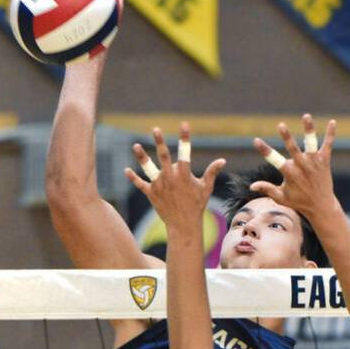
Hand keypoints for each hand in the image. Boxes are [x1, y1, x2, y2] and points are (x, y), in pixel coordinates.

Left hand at [125, 123, 225, 237]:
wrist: (184, 224)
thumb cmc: (196, 205)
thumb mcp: (206, 188)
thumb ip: (212, 172)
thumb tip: (222, 160)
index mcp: (184, 175)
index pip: (185, 153)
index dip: (185, 138)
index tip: (184, 124)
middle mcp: (170, 178)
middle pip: (164, 157)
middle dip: (160, 142)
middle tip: (155, 129)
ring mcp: (159, 186)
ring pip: (148, 168)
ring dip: (142, 157)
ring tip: (135, 145)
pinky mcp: (151, 194)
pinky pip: (140, 184)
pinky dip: (133, 178)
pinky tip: (126, 170)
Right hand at [251, 114, 338, 222]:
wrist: (321, 206)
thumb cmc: (298, 202)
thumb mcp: (280, 197)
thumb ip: (267, 189)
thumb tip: (252, 185)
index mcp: (290, 174)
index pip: (274, 160)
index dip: (264, 150)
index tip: (255, 140)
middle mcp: (302, 166)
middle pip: (293, 148)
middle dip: (286, 136)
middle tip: (281, 125)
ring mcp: (314, 162)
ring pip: (311, 143)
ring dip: (309, 130)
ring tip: (306, 116)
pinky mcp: (325, 161)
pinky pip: (328, 145)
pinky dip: (330, 134)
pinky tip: (332, 122)